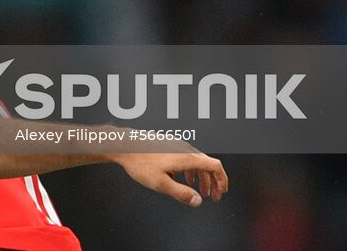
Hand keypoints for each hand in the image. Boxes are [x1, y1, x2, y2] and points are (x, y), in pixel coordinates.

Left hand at [114, 151, 228, 206]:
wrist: (124, 145)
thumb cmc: (140, 162)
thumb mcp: (161, 183)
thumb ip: (181, 193)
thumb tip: (197, 201)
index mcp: (187, 157)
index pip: (215, 166)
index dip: (222, 180)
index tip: (221, 192)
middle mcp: (185, 150)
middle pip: (208, 165)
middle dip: (213, 182)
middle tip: (213, 196)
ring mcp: (177, 147)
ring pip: (197, 163)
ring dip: (202, 178)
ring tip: (200, 192)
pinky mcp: (170, 147)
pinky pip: (187, 160)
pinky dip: (191, 172)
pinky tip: (183, 180)